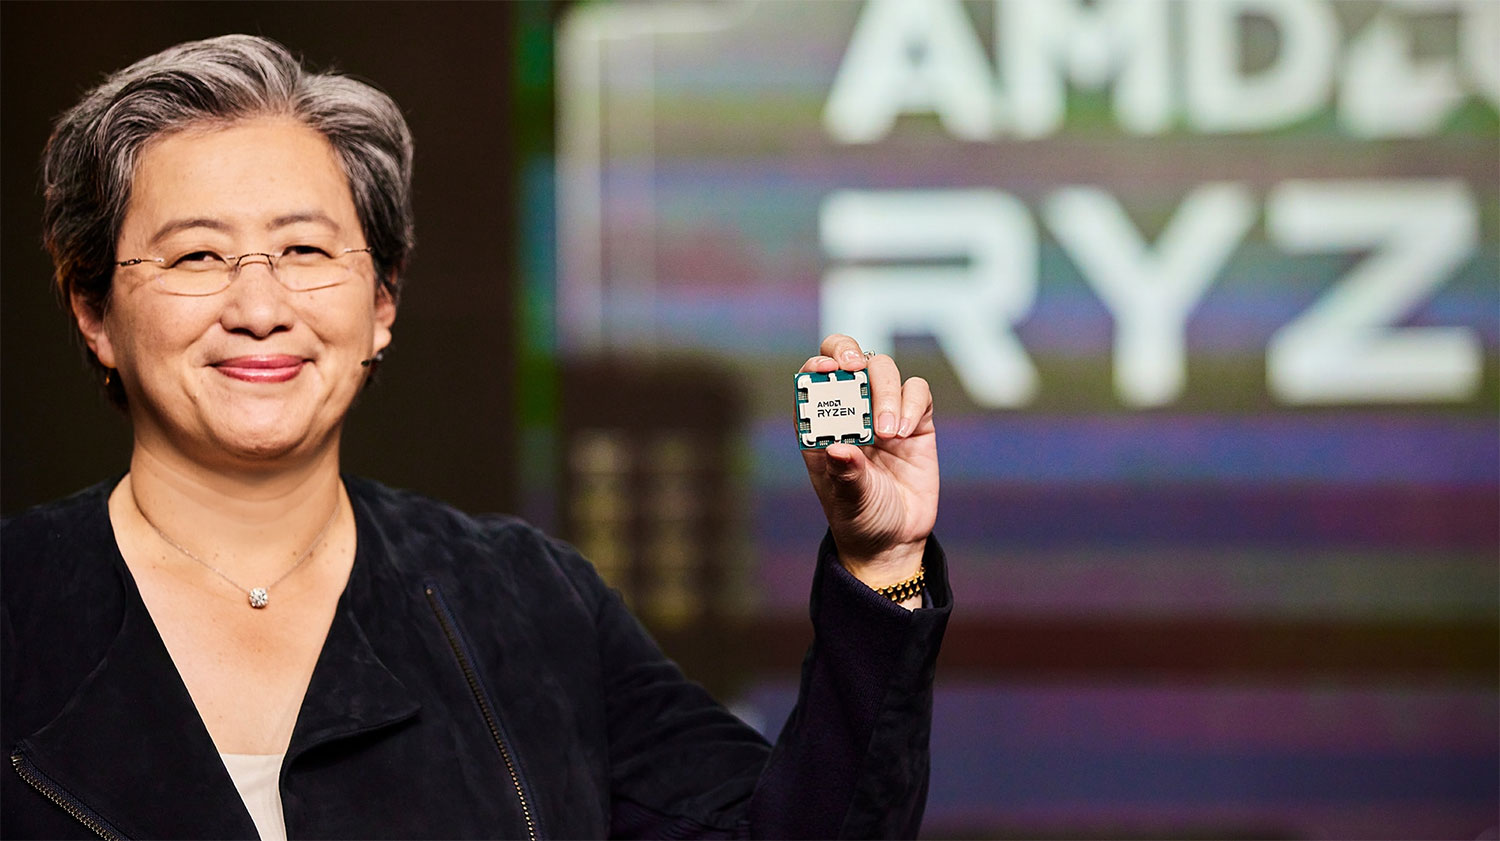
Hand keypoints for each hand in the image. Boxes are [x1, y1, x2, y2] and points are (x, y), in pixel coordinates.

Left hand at [800, 334, 937, 592]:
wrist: (895, 539)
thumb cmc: (859, 517)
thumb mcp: (848, 501)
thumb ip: (845, 475)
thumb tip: (838, 449)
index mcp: (821, 425)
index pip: (811, 379)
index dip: (816, 366)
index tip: (825, 369)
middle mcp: (851, 411)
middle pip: (846, 359)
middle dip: (848, 353)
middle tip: (854, 368)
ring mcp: (884, 411)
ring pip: (882, 369)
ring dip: (885, 391)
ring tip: (888, 433)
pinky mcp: (916, 419)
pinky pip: (917, 391)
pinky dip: (912, 402)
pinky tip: (905, 432)